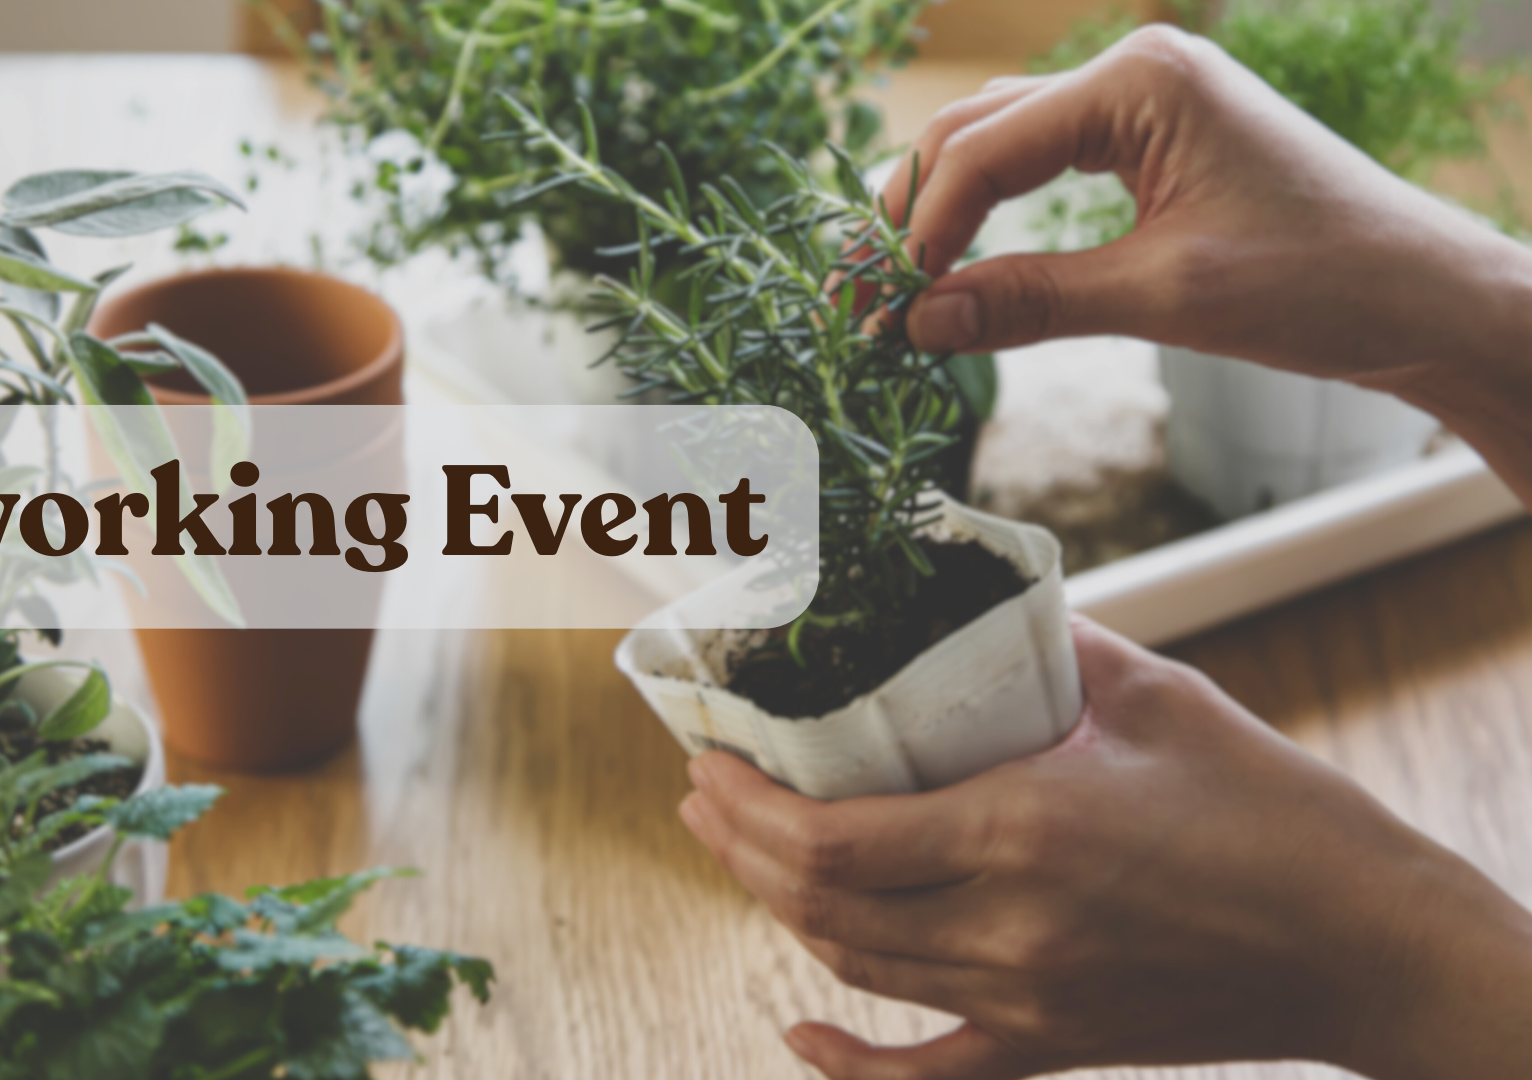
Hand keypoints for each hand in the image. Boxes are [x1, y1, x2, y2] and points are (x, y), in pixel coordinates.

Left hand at [678, 618, 1531, 1079]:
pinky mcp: (1054, 1045)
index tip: (706, 757)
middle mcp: (1007, 930)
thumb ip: (1048, 644)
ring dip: (778, 909)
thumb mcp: (1159, 696)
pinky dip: (851, 1065)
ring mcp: (1026, 1001)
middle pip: (819, 903)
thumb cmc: (1276, 809)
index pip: (830, 836)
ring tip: (738, 851)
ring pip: (856, 967)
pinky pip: (928, 1076)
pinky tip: (797, 1039)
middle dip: (739, 846)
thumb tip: (965, 593)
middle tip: (703, 791)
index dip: (746, 803)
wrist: (1369, 945)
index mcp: (1023, 832)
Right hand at [884, 27, 1531, 502]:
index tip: (881, 304)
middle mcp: (1136, 73)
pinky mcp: (1157, 146)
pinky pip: (1046, 169)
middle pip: (977, 130)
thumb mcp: (1163, 295)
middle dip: (913, 210)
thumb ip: (1030, 302)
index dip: (921, 228)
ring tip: (895, 284)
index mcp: (1141, 81)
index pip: (986, 148)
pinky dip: (995, 218)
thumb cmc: (1320, 284)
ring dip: (945, 212)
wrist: (1426, 298)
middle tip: (862, 292)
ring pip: (1002, 146)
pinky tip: (962, 265)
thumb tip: (917, 324)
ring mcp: (1146, 106)